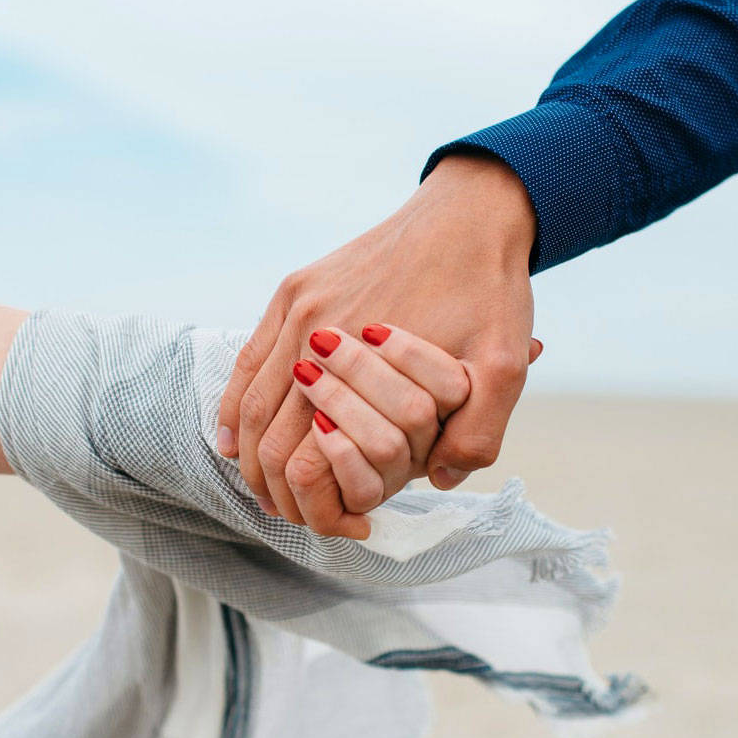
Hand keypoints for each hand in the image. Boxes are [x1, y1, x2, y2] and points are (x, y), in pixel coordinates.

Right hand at [218, 153, 537, 535]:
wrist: (472, 211)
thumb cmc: (491, 290)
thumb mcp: (504, 367)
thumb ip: (477, 433)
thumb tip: (432, 481)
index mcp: (363, 356)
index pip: (309, 456)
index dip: (315, 504)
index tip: (339, 526)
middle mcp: (317, 328)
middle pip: (268, 434)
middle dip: (274, 488)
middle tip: (294, 516)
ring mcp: (299, 304)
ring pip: (249, 400)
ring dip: (250, 454)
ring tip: (265, 489)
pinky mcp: (296, 287)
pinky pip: (248, 357)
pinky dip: (234, 405)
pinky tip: (232, 438)